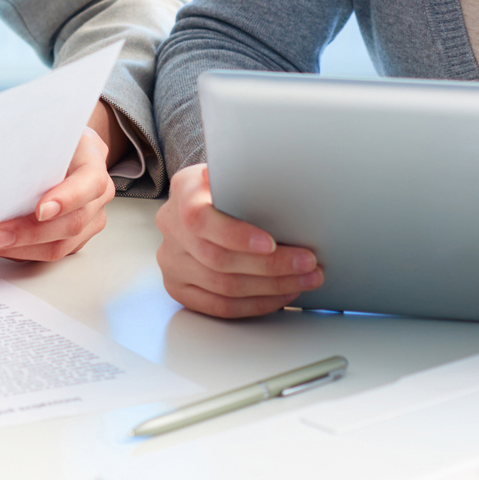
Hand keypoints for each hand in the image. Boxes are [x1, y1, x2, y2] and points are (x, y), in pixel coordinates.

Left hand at [0, 101, 116, 260]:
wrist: (67, 148)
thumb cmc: (53, 137)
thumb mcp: (45, 124)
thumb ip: (23, 131)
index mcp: (92, 162)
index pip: (89, 183)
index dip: (67, 198)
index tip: (40, 210)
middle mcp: (96, 196)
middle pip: (69, 224)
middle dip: (27, 233)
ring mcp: (87, 221)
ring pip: (55, 246)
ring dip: (13, 248)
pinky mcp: (70, 239)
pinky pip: (43, 253)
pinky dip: (12, 251)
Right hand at [156, 162, 322, 317]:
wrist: (205, 203)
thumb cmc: (230, 188)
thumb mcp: (236, 173)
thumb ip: (248, 181)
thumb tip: (281, 185)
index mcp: (183, 193)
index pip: (200, 220)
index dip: (236, 236)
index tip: (271, 244)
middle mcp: (171, 228)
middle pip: (218, 259)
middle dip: (270, 266)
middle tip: (308, 264)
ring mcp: (171, 261)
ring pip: (222, 287)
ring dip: (270, 288)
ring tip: (304, 280)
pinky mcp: (179, 287)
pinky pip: (219, 306)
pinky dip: (255, 304)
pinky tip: (281, 295)